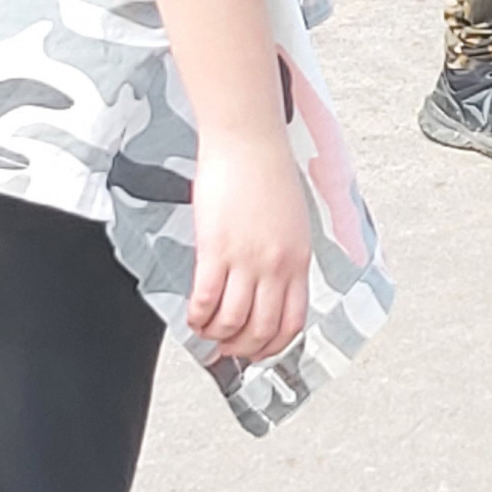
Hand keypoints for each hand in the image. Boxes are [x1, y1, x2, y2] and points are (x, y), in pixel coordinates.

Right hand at [186, 127, 313, 359]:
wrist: (248, 141)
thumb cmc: (268, 172)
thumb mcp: (292, 221)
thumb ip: (285, 255)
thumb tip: (271, 284)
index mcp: (298, 259)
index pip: (292, 322)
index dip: (273, 346)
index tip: (258, 350)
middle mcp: (276, 265)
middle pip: (262, 329)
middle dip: (243, 348)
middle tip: (227, 349)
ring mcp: (247, 259)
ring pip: (234, 322)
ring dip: (217, 336)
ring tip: (205, 332)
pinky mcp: (216, 248)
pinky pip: (206, 299)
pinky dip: (197, 317)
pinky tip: (192, 316)